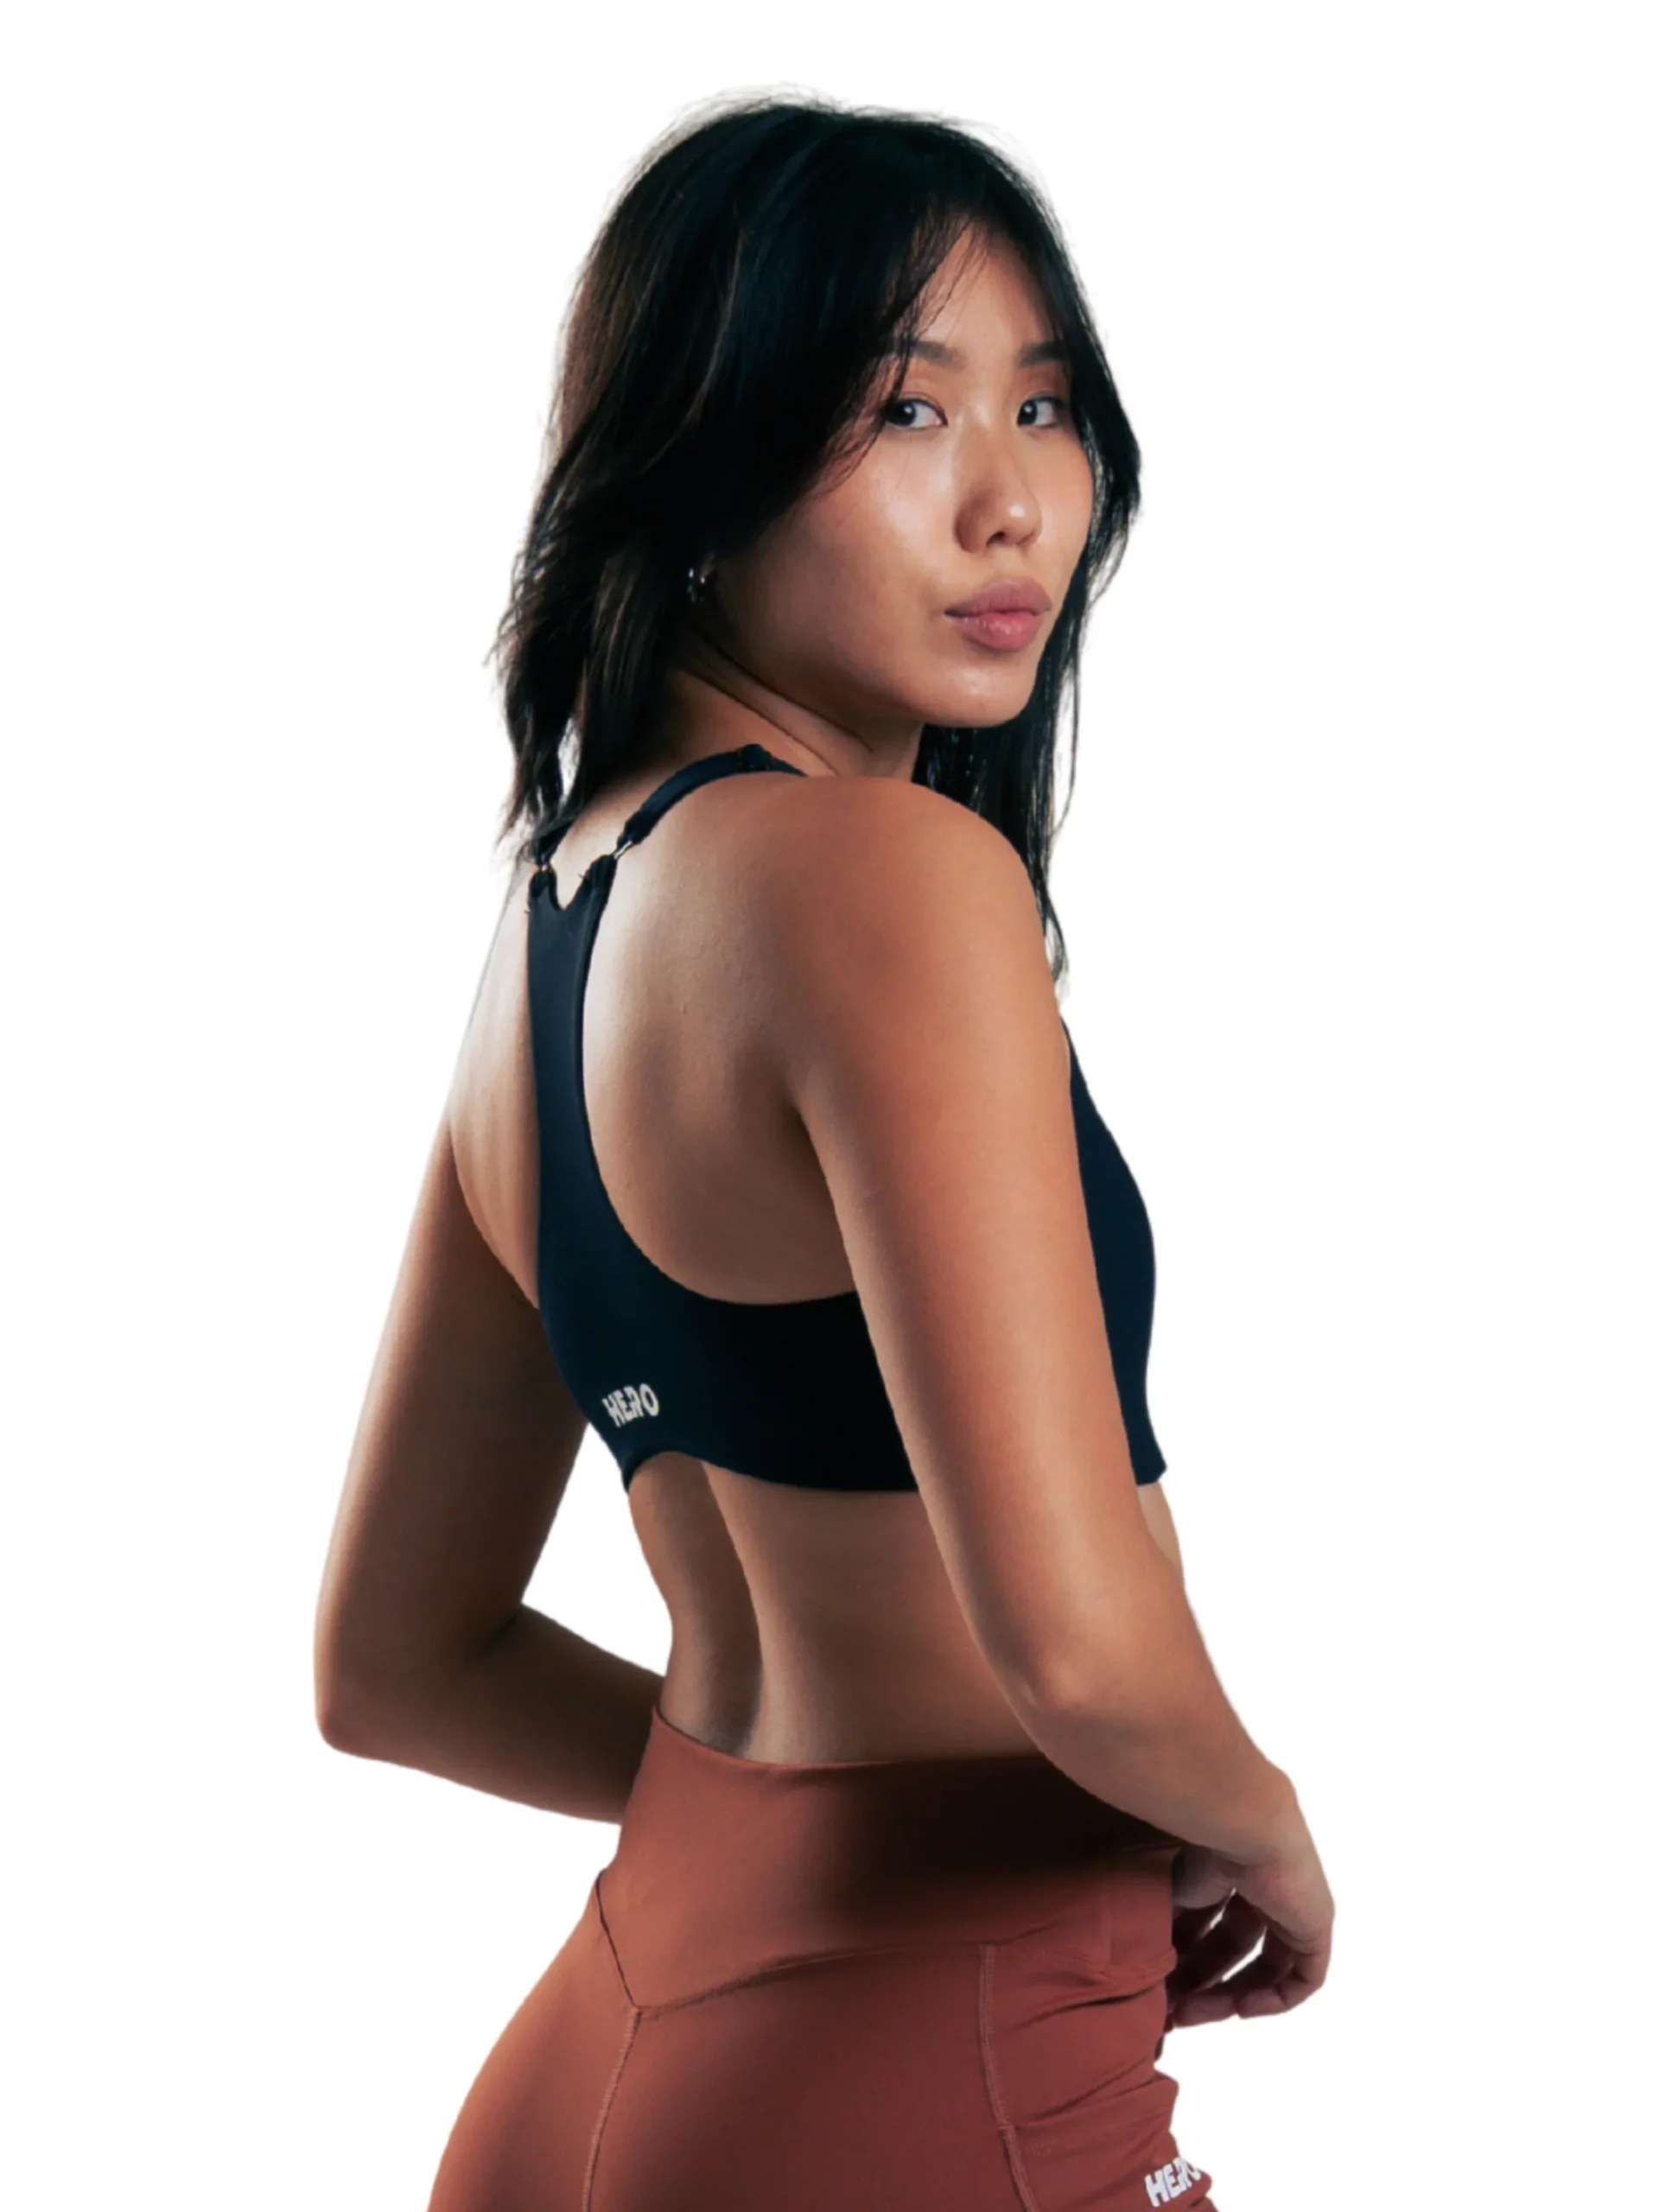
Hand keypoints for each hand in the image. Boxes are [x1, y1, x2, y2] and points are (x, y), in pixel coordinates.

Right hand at [1161, 1823, 1333, 2032]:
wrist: (1243, 1825)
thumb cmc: (1200, 1846)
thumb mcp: (1170, 1890)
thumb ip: (1162, 1923)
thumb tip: (1138, 1962)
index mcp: (1229, 1871)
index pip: (1208, 1926)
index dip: (1183, 1959)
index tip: (1157, 1986)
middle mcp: (1262, 1890)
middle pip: (1231, 1951)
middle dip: (1198, 1983)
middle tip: (1170, 2011)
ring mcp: (1292, 1910)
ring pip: (1264, 1969)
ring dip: (1226, 1997)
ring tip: (1191, 2015)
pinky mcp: (1315, 1928)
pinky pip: (1302, 1980)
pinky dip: (1272, 2001)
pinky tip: (1239, 2008)